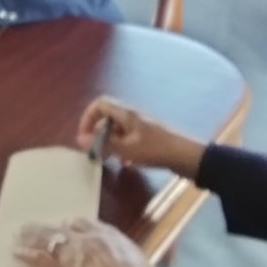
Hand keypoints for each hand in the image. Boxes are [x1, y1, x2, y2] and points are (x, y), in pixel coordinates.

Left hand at [14, 218, 158, 266]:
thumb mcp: (138, 262)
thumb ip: (128, 259)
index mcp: (107, 235)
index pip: (87, 224)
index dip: (76, 226)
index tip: (68, 226)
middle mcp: (86, 238)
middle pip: (62, 228)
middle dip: (50, 227)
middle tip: (35, 225)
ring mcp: (69, 251)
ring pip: (47, 238)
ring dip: (32, 235)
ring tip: (19, 233)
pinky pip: (38, 257)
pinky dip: (26, 253)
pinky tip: (16, 252)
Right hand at [77, 98, 204, 180]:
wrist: (187, 156)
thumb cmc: (156, 149)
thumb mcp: (127, 149)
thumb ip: (103, 144)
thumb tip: (80, 138)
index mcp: (126, 114)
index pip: (100, 104)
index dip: (88, 117)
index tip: (84, 137)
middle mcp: (132, 115)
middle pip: (108, 117)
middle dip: (98, 133)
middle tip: (95, 151)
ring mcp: (142, 125)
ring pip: (118, 129)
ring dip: (110, 142)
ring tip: (109, 159)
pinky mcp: (149, 136)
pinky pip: (129, 137)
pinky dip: (123, 147)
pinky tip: (127, 163)